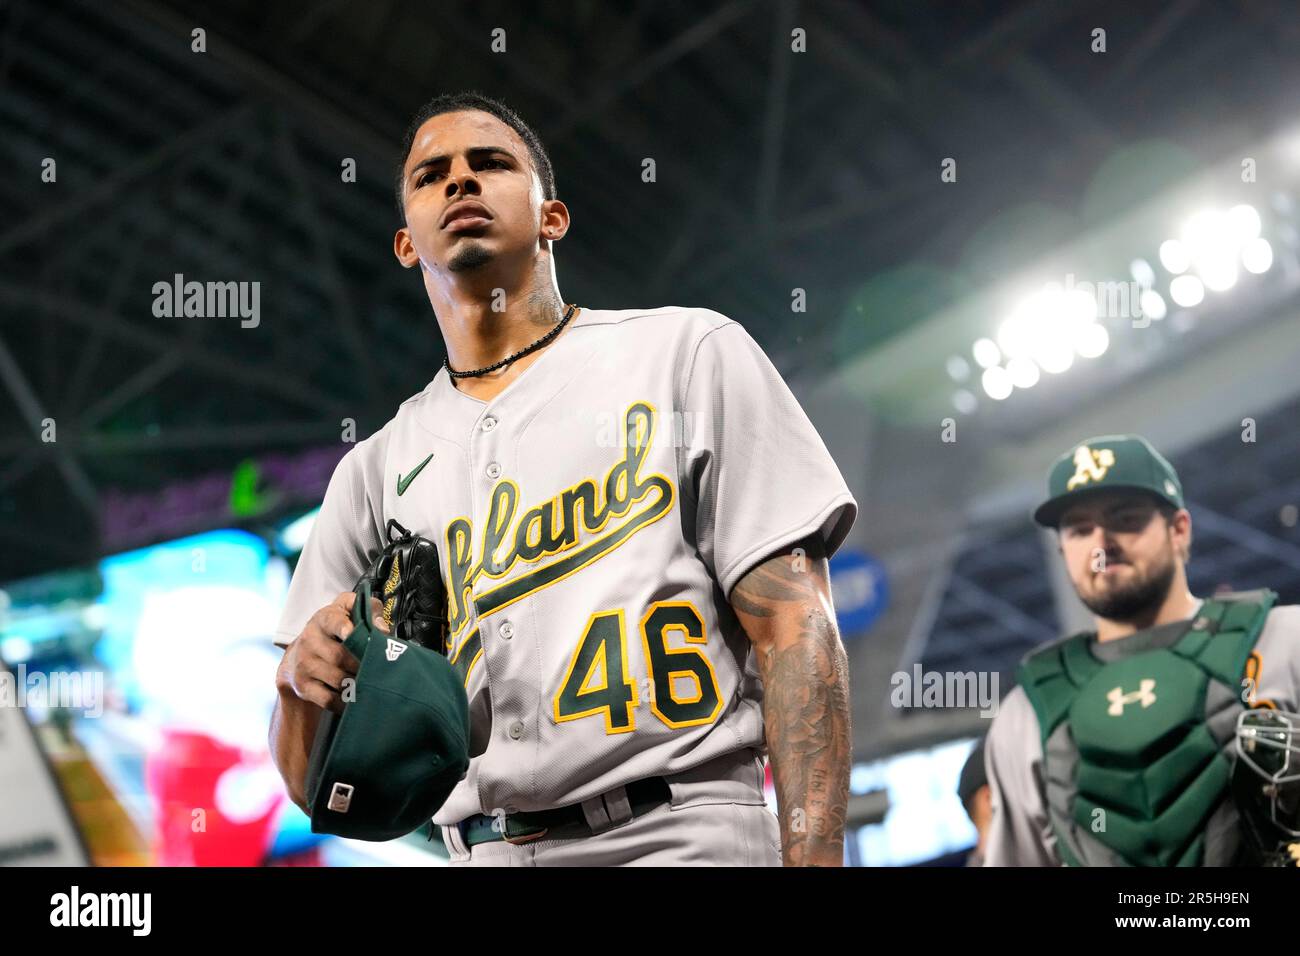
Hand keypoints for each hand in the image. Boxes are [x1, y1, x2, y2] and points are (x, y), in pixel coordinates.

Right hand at [275, 591, 387, 713]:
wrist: (299, 654)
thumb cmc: (334, 629)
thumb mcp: (349, 610)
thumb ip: (370, 610)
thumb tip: (382, 630)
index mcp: (324, 620)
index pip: (332, 621)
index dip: (342, 627)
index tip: (351, 633)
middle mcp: (310, 641)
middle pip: (340, 657)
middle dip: (363, 665)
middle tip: (381, 669)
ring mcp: (304, 665)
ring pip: (338, 680)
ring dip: (358, 684)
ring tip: (373, 682)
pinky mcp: (303, 686)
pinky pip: (329, 699)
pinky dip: (347, 702)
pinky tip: (358, 698)